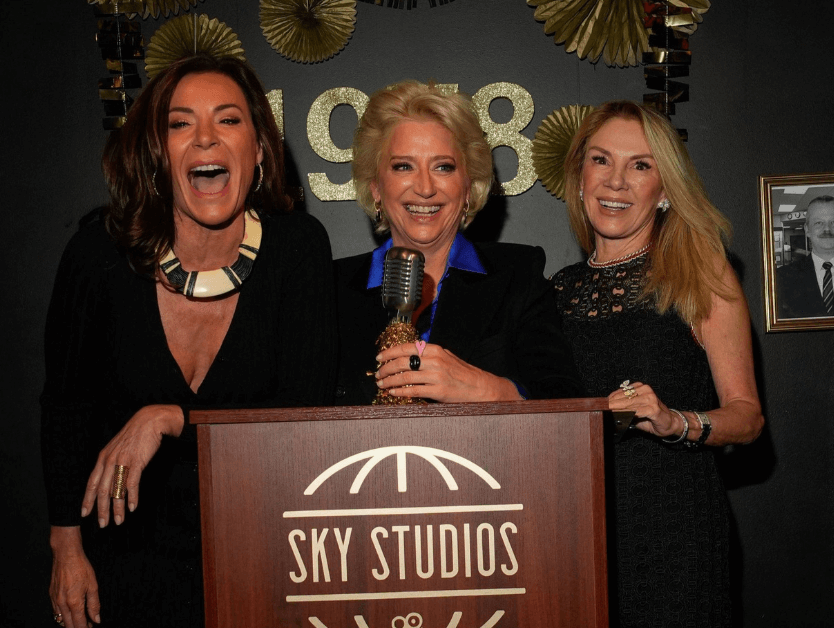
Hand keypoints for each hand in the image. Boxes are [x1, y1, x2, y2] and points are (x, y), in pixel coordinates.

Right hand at [49, 526, 98, 627]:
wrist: (66, 555)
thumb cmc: (81, 568)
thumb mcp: (93, 585)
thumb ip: (94, 604)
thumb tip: (96, 619)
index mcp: (74, 602)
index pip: (78, 624)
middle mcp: (62, 604)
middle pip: (68, 625)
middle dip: (78, 627)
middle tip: (87, 625)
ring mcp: (55, 600)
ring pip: (61, 620)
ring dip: (70, 623)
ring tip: (80, 621)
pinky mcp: (51, 596)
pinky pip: (56, 611)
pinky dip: (63, 616)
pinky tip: (69, 613)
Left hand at [81, 404, 183, 526]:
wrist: (150, 421)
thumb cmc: (136, 434)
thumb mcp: (118, 447)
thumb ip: (112, 461)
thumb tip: (109, 477)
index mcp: (103, 457)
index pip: (91, 483)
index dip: (88, 500)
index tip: (85, 514)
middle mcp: (110, 461)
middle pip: (102, 491)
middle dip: (102, 510)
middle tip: (104, 524)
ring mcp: (122, 461)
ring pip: (116, 490)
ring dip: (118, 508)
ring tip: (120, 520)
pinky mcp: (136, 462)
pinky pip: (132, 484)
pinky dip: (132, 498)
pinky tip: (133, 506)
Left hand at [375, 342, 521, 402]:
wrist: (480, 387)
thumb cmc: (462, 373)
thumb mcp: (446, 356)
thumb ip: (429, 354)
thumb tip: (408, 354)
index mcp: (435, 349)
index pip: (406, 348)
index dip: (389, 353)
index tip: (379, 358)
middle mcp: (434, 360)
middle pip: (401, 362)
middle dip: (385, 368)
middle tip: (377, 373)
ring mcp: (436, 375)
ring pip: (404, 376)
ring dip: (389, 381)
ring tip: (381, 384)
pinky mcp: (438, 390)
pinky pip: (413, 391)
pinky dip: (400, 392)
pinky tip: (392, 393)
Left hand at [607, 381, 681, 437]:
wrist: (670, 423)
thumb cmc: (651, 417)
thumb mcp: (636, 411)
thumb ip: (625, 408)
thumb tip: (609, 409)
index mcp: (641, 388)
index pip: (621, 392)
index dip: (610, 399)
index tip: (601, 404)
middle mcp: (646, 390)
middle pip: (624, 397)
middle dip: (612, 404)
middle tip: (602, 409)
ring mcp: (651, 399)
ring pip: (629, 404)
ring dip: (617, 409)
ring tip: (608, 412)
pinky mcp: (654, 409)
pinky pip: (637, 411)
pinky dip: (628, 414)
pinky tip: (621, 416)